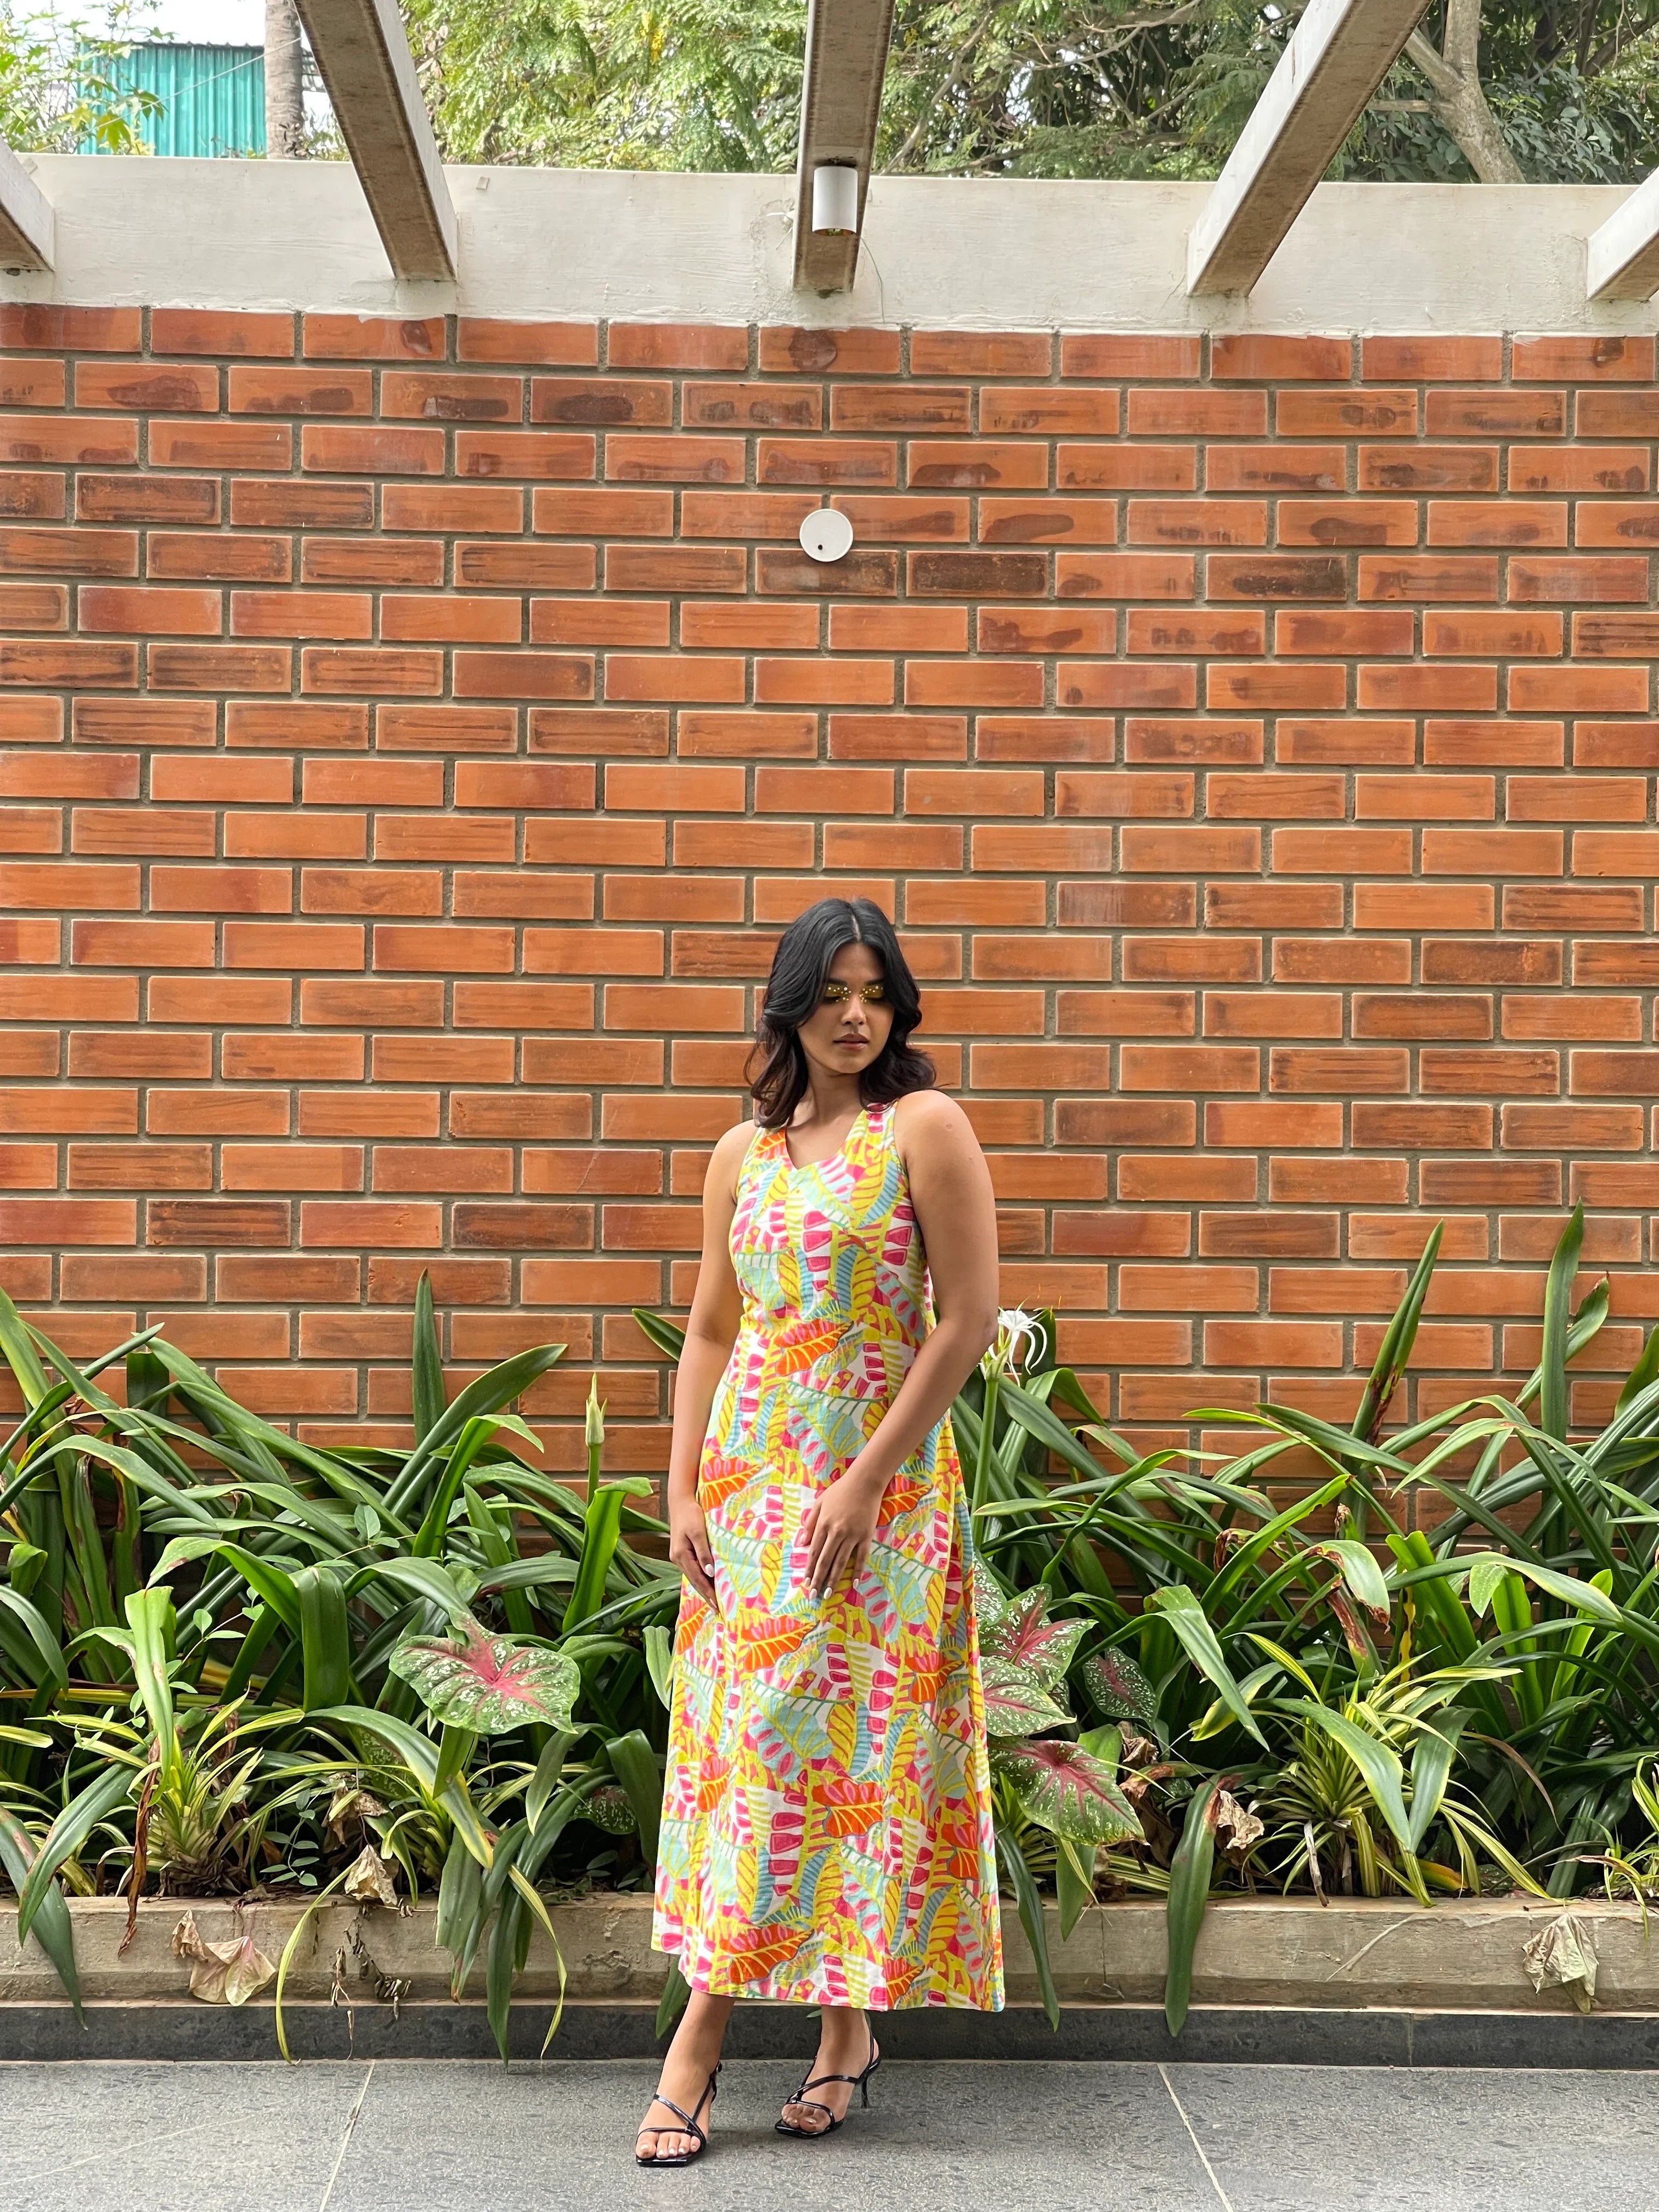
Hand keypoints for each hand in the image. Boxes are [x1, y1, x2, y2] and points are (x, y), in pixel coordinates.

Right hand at [667, 1492, 716, 1606]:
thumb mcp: (698, 1532)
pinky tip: (707, 1583)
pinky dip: (700, 1578)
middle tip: (717, 1610)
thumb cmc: (691, 1514)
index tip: (717, 1605)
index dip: (707, 1592)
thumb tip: (709, 1573)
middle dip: (705, 1595)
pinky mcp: (682, 1552)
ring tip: (713, 1601)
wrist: (680, 1501)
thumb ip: (703, 1553)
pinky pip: (692, 1569)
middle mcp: (677, 1558)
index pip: (697, 1578)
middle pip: (694, 1581)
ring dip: (703, 1588)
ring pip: (693, 1576)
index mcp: (681, 1555)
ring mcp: (678, 1556)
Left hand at [799, 1465, 883, 1596]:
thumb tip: (802, 1542)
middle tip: (813, 1595)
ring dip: (834, 1579)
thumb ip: (810, 1522)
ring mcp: (852, 1535)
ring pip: (841, 1562)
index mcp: (823, 1524)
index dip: (809, 1568)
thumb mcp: (820, 1502)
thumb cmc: (840, 1491)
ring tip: (828, 1593)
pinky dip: (857, 1571)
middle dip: (818, 1579)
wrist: (864, 1482)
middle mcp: (836, 1532)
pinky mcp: (866, 1536)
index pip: (814, 1552)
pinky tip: (854, 1583)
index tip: (805, 1582)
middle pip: (825, 1561)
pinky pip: (861, 1557)